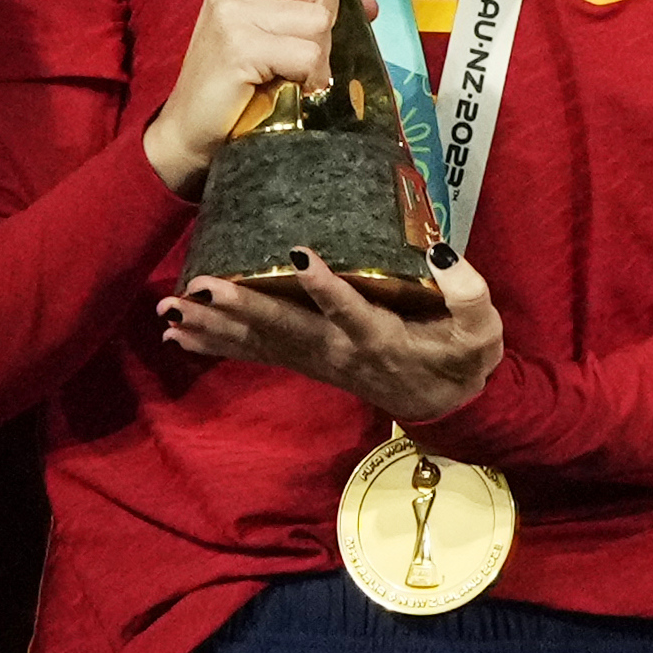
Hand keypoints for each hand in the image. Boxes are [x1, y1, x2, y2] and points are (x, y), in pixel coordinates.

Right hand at [141, 0, 347, 186]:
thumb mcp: (274, 29)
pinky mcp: (240, 45)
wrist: (190, 127)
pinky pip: (308, 53)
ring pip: (319, 19)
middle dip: (326, 17)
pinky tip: (287, 86)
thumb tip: (369, 4)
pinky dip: (309, 76)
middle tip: (299, 46)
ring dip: (318, 55)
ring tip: (290, 70)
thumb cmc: (238, 77)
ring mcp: (234, 10)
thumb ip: (314, 5)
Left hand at [164, 247, 508, 424]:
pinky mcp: (307, 360)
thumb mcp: (481, 327)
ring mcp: (319, 359)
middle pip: (289, 330)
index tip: (299, 254)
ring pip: (262, 344)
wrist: (448, 403)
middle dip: (244, 308)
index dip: (327, 287)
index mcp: (383, 339)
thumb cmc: (463, 355)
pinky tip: (180, 334)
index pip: (353, 311)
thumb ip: (466, 291)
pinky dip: (217, 344)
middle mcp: (341, 352)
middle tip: (203, 288)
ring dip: (215, 328)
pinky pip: (256, 353)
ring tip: (172, 312)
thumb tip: (439, 249)